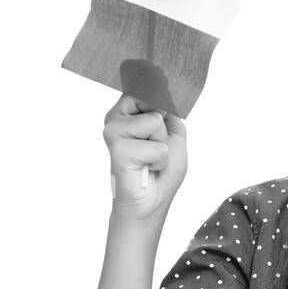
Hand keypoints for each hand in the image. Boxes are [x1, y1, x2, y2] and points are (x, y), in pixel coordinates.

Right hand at [102, 94, 187, 220]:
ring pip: (154, 121)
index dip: (159, 94)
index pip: (144, 86)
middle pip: (151, 100)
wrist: (152, 202)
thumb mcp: (173, 133)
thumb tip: (158, 90)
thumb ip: (167, 109)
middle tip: (155, 146)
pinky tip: (146, 169)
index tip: (161, 102)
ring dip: (162, 145)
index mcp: (127, 112)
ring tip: (150, 159)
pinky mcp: (117, 149)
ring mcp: (113, 132)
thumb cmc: (161, 170)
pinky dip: (159, 160)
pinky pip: (156, 146)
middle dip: (163, 126)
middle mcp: (115, 118)